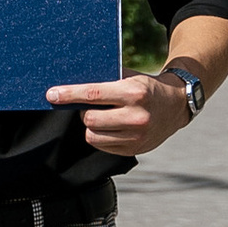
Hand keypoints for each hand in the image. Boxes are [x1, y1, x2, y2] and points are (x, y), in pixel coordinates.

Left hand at [46, 66, 193, 158]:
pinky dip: (101, 136)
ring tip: (101, 116)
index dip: (69, 95)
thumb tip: (71, 82)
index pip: (93, 94)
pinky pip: (103, 146)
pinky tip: (110, 127)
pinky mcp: (135, 150)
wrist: (176, 105)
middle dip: (84, 112)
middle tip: (89, 106)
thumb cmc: (146, 86)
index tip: (52, 94)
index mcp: (133, 92)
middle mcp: (136, 116)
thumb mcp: (129, 76)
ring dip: (91, 126)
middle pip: (90, 119)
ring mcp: (137, 136)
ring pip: (94, 136)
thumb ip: (104, 80)